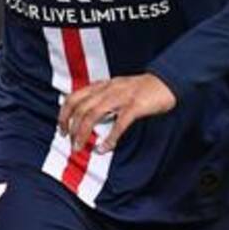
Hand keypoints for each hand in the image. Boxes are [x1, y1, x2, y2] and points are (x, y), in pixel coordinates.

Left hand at [57, 73, 175, 153]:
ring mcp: (121, 97)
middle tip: (70, 143)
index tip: (62, 128)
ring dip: (84, 132)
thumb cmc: (142, 88)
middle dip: (71, 127)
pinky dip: (110, 137)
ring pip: (93, 114)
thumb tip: (88, 116)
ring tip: (80, 147)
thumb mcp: (117, 88)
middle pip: (80, 107)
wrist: (166, 81)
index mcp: (101, 85)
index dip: (64, 114)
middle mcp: (107, 89)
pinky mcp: (135, 106)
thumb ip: (102, 98)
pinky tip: (104, 148)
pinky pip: (119, 123)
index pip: (74, 97)